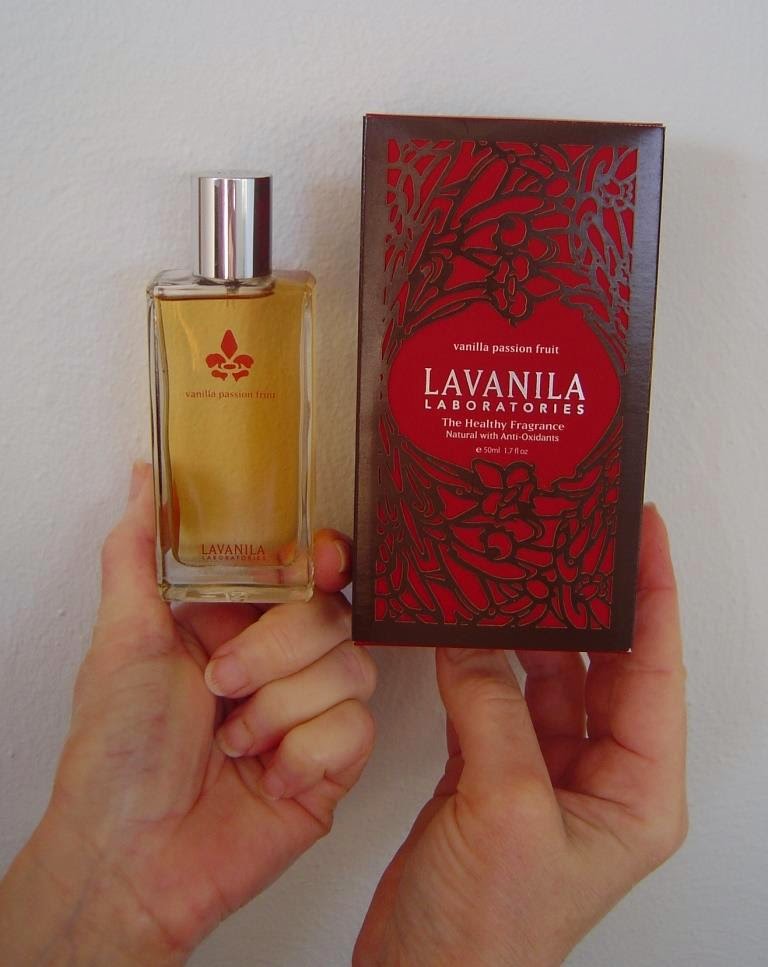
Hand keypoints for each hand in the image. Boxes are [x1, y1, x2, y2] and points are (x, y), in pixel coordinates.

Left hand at [0, 463, 375, 964]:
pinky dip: (304, 753)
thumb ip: (137, 552)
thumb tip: (144, 478)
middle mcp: (279, 664)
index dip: (323, 559)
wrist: (133, 859)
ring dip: (282, 710)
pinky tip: (267, 777)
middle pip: (334, 614)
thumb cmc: (117, 753)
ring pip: (353, 668)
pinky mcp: (333, 763)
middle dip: (274, 651)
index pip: (303, 572)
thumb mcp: (122, 640)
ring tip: (234, 743)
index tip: (321, 559)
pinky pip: (358, 729)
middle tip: (220, 686)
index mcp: (236, 626)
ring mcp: (309, 713)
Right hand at [355, 505, 685, 966]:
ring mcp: (542, 776)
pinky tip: (464, 635)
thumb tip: (472, 641)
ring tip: (511, 578)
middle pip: (604, 668)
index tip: (644, 536)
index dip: (655, 596)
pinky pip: (495, 701)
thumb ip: (493, 712)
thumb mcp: (506, 810)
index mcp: (636, 793)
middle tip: (570, 544)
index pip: (656, 671)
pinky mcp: (490, 777)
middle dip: (587, 606)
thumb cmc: (487, 935)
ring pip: (543, 680)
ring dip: (523, 633)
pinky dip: (477, 666)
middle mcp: (598, 780)